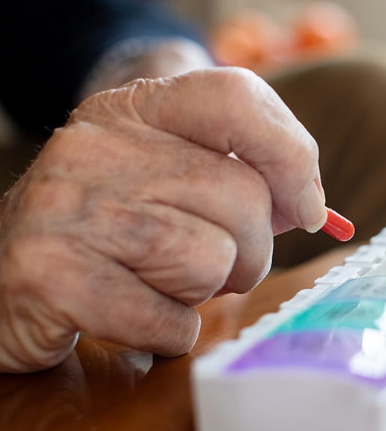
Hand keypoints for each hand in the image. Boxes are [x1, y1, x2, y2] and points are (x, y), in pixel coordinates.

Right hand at [0, 67, 326, 372]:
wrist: (2, 271)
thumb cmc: (111, 228)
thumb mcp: (168, 177)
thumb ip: (242, 176)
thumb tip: (311, 204)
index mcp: (134, 110)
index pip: (235, 97)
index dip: (291, 155)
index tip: (307, 207)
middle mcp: (97, 146)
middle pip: (243, 198)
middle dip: (252, 252)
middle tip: (218, 266)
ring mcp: (69, 207)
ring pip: (211, 260)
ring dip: (206, 292)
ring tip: (165, 285)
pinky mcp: (51, 275)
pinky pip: (168, 321)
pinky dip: (170, 333)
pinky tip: (138, 316)